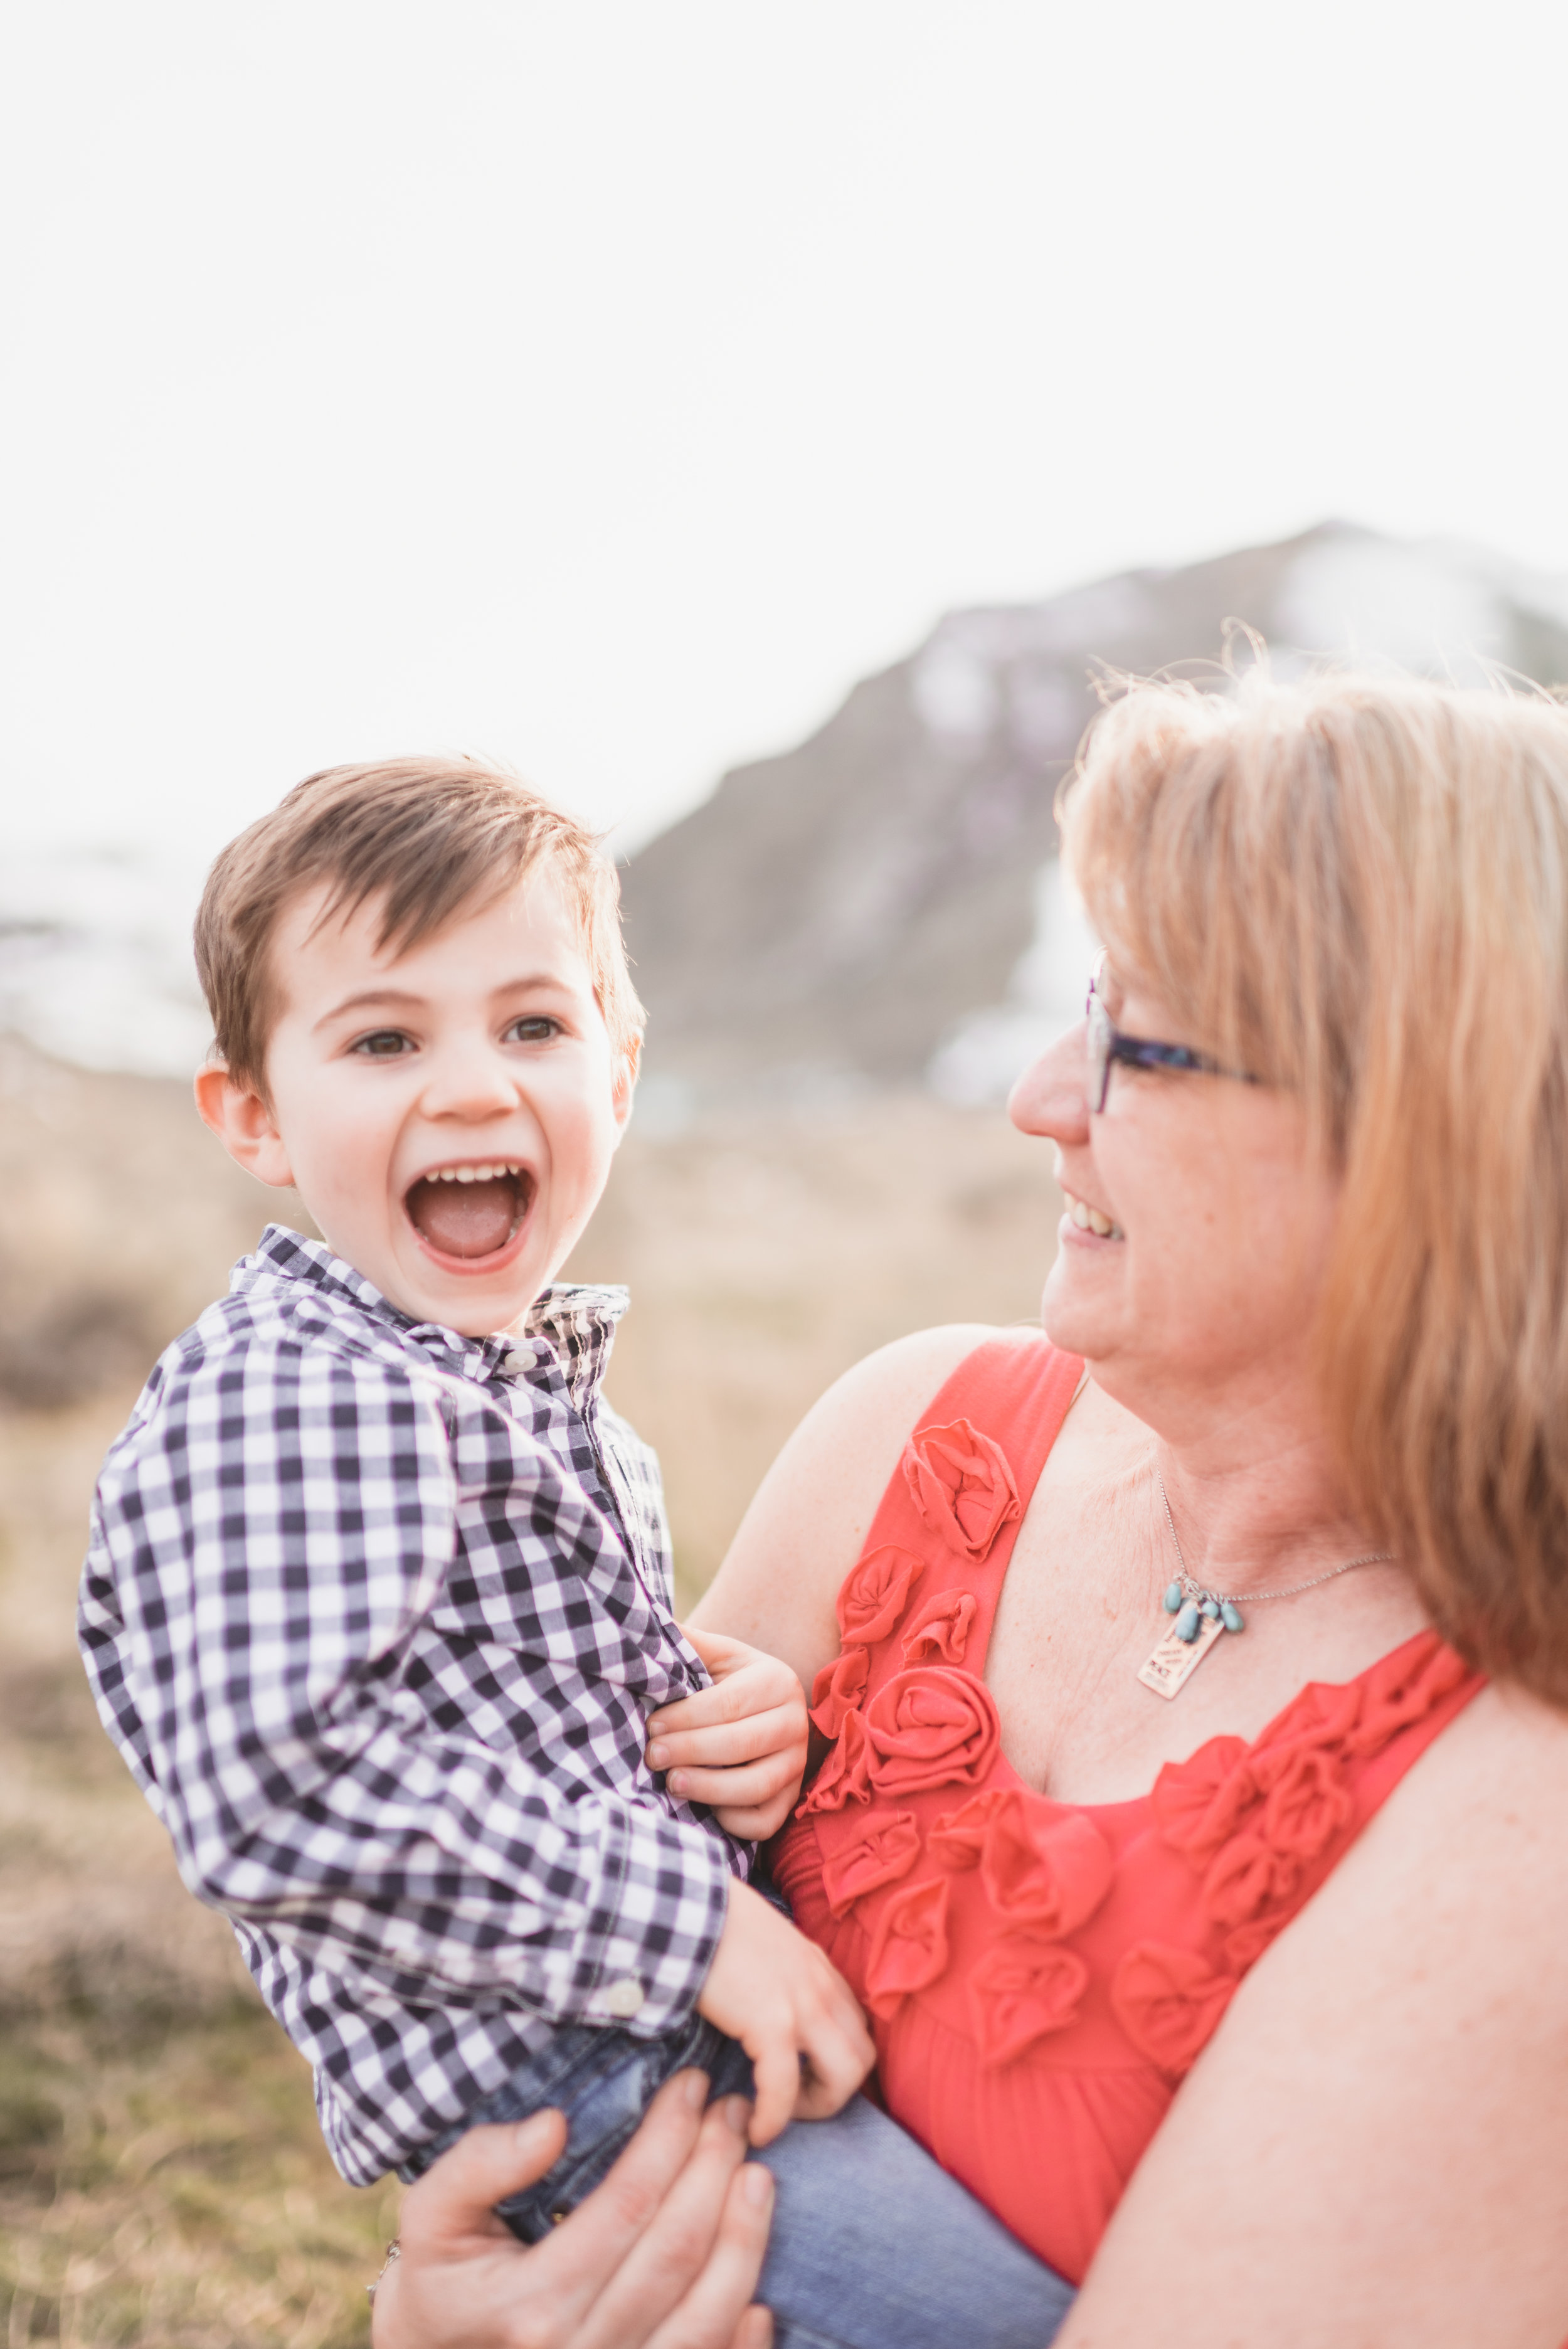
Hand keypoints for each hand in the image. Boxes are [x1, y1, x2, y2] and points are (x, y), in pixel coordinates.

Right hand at [372, 2068, 774, 2348]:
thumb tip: (554, 2126)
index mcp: (530, 2304)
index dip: (669, 2140)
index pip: (626, 2206)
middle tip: (736, 2111)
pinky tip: (764, 2293)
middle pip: (675, 2253)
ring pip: (705, 2317)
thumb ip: (480, 2165)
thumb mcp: (433, 2214)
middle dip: (715, 2169)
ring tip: (760, 2174)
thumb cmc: (443, 2276)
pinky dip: (744, 2338)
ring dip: (745, 2241)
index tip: (694, 2086)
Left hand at [648, 1627, 809, 1837]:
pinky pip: (767, 1821)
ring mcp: (797, 1765)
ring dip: (709, 1788)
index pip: (728, 1705)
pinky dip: (735, 1820)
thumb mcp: (714, 1655)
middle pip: (742, 1744)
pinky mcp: (791, 1799)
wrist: (760, 1708)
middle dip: (691, 1751)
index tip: (651, 1726)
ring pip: (757, 1786)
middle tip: (652, 1756)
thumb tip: (643, 1624)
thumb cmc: (727, 1681)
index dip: (684, 1719)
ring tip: (672, 1783)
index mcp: (777, 1681)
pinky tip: (705, 1808)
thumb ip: (686, 1642)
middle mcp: (796, 1723)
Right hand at [696, 1876, 874, 2146]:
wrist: (689, 1907)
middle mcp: (822, 1986)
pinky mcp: (772, 2024)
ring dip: (817, 2106)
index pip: (856, 2026)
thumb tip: (765, 2003)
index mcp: (819, 1968)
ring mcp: (803, 2005)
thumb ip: (779, 1974)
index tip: (805, 2078)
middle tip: (796, 2101)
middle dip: (837, 2090)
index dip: (838, 2061)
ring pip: (845, 2076)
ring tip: (781, 2115)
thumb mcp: (766, 1946)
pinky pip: (785, 2088)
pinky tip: (756, 2128)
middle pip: (864, 2056)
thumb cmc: (713, 1924)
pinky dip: (774, 2118)